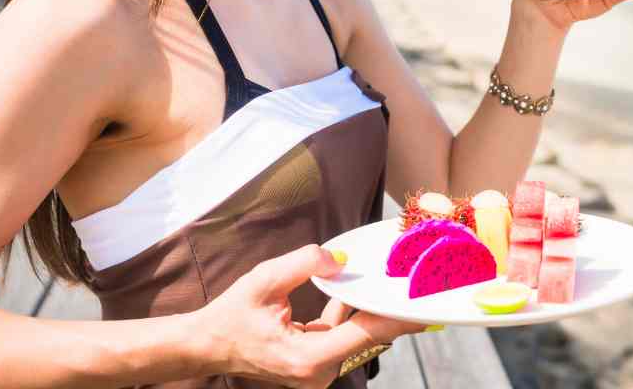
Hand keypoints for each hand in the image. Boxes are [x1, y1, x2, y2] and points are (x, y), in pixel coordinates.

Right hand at [191, 244, 426, 387]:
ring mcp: (317, 372)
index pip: (365, 334)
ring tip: (395, 284)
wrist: (206, 345)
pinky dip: (349, 315)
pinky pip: (342, 336)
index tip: (426, 305)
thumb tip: (339, 259)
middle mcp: (317, 373)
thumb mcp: (264, 280)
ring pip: (356, 335)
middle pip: (367, 336)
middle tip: (419, 286)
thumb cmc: (231, 316)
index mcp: (307, 358)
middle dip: (390, 309)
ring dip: (370, 309)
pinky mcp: (315, 365)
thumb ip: (303, 264)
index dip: (397, 317)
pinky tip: (354, 291)